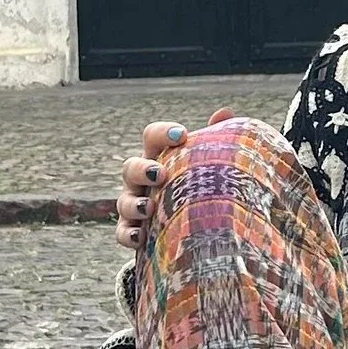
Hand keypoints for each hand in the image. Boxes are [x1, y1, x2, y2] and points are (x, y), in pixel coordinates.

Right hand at [113, 107, 240, 251]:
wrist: (195, 225)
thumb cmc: (200, 185)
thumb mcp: (208, 163)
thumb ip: (216, 138)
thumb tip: (225, 112)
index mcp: (159, 156)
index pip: (152, 136)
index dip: (162, 133)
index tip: (181, 135)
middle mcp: (142, 179)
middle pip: (130, 167)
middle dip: (142, 169)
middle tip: (160, 174)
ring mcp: (135, 205)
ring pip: (123, 201)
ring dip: (134, 203)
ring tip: (150, 208)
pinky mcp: (134, 232)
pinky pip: (123, 233)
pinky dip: (128, 234)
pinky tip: (141, 237)